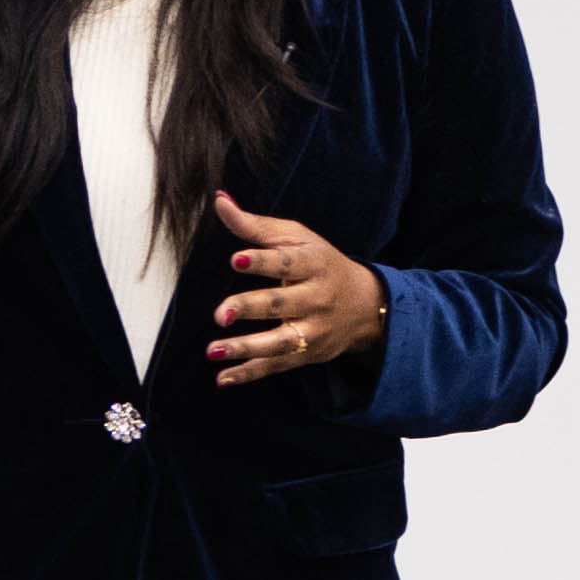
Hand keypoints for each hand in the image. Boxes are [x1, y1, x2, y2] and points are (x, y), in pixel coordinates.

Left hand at [202, 191, 389, 386]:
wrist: (365, 304)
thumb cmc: (319, 263)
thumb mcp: (296, 238)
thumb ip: (255, 225)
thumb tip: (219, 200)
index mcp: (314, 264)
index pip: (287, 262)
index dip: (262, 261)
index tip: (237, 259)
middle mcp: (316, 299)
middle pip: (281, 304)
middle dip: (250, 309)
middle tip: (220, 314)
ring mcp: (312, 330)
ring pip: (278, 342)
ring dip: (245, 348)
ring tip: (213, 350)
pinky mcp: (306, 354)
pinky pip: (275, 366)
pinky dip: (249, 373)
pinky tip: (222, 378)